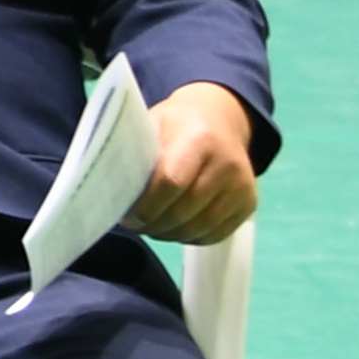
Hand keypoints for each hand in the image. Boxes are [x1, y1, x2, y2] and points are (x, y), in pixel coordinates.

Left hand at [128, 81, 260, 244]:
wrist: (220, 120)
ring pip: (200, 227)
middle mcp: (227, 163)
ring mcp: (242, 186)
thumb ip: (135, 153)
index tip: (128, 216)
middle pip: (185, 210)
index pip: (171, 182)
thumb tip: (108, 190)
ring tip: (152, 227)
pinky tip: (174, 228)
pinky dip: (191, 237)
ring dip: (170, 234)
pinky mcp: (249, 203)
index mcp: (199, 138)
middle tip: (135, 224)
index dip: (146, 206)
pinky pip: (216, 234)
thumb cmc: (176, 125)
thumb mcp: (152, 124)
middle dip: (154, 224)